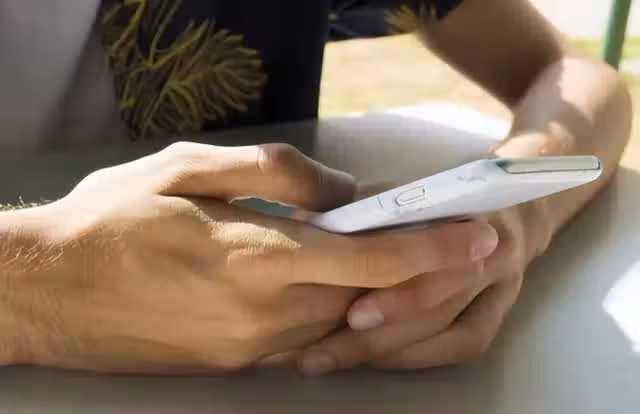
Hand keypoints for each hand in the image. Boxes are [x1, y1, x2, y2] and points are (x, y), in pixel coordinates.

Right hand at [0, 142, 496, 373]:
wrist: (45, 291)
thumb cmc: (110, 219)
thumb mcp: (186, 168)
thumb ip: (274, 175)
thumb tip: (339, 192)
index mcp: (256, 258)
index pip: (369, 258)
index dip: (431, 249)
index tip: (479, 238)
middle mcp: (263, 314)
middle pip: (365, 297)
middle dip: (413, 271)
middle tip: (447, 239)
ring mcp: (248, 348)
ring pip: (338, 323)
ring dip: (371, 294)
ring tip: (389, 259)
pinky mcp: (232, 365)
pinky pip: (302, 342)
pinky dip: (329, 315)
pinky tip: (325, 289)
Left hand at [298, 206, 536, 374]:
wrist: (509, 207)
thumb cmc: (438, 196)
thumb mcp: (397, 187)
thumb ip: (358, 204)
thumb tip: (302, 224)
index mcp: (464, 204)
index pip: (427, 250)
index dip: (392, 285)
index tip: (349, 313)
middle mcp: (491, 245)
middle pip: (436, 296)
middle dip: (378, 331)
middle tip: (321, 351)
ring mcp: (503, 280)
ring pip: (449, 327)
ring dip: (390, 349)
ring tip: (333, 360)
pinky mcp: (503, 309)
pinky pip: (467, 343)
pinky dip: (421, 356)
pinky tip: (380, 362)